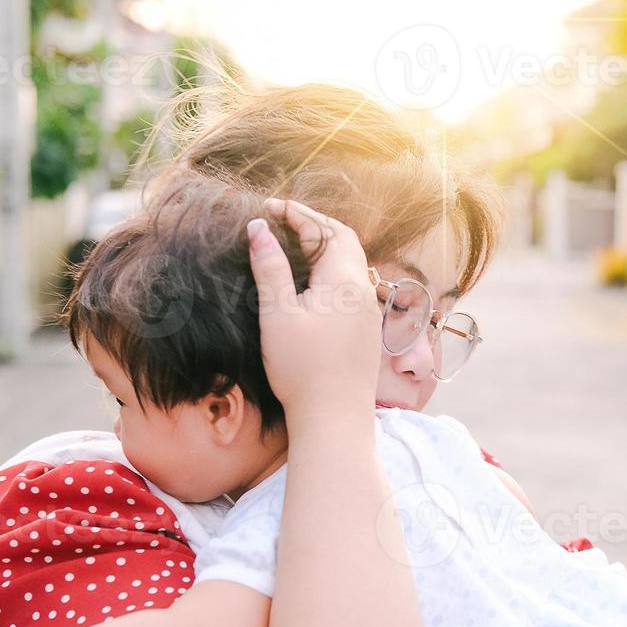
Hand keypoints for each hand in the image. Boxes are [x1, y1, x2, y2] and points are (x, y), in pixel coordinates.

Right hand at [249, 198, 380, 415]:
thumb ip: (269, 268)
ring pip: (350, 263)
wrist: (335, 418)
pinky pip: (352, 284)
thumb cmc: (302, 369)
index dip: (296, 213)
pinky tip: (312, 282)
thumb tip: (258, 228)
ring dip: (325, 247)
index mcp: (344, 280)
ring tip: (293, 245)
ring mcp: (368, 311)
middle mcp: (363, 290)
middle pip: (344, 240)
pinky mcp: (365, 330)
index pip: (324, 229)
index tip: (268, 207)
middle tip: (282, 220)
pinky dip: (331, 270)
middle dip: (314, 224)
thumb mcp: (277, 314)